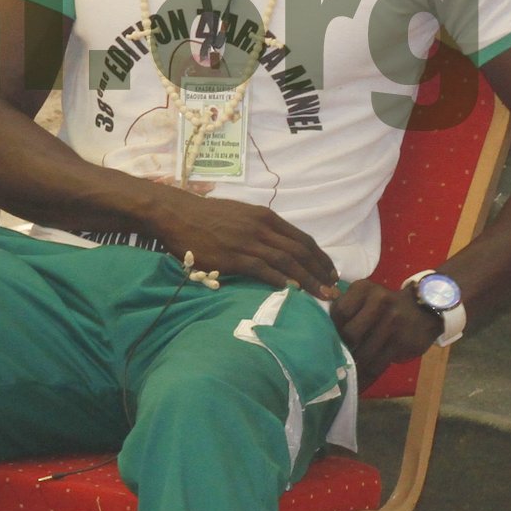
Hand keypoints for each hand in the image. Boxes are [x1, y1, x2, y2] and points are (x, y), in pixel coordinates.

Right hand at [141, 186, 339, 297]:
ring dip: (309, 281)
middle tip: (334, 289)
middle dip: (321, 272)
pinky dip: (282, 281)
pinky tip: (293, 292)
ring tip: (323, 296)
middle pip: (301, 252)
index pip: (302, 239)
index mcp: (265, 217)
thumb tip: (277, 247)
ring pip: (288, 262)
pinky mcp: (234, 256)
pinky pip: (265, 270)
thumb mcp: (240, 215)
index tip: (330, 272)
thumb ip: (260, 229)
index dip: (320, 257)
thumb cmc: (205, 216)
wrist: (176, 214)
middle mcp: (262, 227)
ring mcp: (248, 241)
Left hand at [330, 278, 443, 381]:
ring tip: (340, 377)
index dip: (330, 328)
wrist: (424, 309)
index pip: (339, 311)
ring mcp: (393, 323)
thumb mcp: (366, 295)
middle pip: (350, 333)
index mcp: (364, 289)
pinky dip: (366, 377)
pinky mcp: (402, 343)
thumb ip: (347, 308)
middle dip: (340, 348)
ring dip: (352, 366)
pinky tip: (357, 384)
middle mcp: (380, 302)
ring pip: (364, 352)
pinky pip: (378, 364)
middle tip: (330, 359)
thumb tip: (321, 330)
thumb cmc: (386, 305)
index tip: (322, 339)